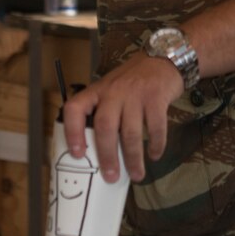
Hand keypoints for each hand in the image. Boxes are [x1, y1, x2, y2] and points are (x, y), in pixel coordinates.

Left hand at [62, 54, 184, 182]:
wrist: (162, 59)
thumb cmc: (132, 81)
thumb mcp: (110, 89)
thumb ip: (103, 112)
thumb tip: (98, 152)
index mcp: (96, 91)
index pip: (75, 109)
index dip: (72, 132)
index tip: (77, 155)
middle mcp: (113, 92)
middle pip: (104, 127)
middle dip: (107, 156)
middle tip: (110, 176)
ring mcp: (135, 94)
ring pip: (130, 132)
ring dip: (133, 158)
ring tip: (137, 175)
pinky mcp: (156, 97)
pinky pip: (155, 127)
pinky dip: (156, 145)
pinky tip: (154, 156)